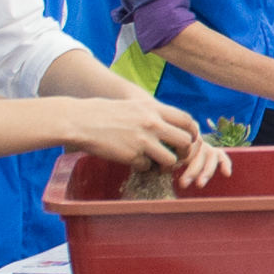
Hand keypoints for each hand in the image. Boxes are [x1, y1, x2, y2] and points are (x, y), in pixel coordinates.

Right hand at [57, 90, 199, 174]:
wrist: (81, 121)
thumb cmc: (105, 113)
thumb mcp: (134, 106)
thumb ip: (153, 113)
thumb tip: (170, 126)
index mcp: (153, 108)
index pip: (187, 120)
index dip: (192, 132)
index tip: (188, 140)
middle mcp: (152, 123)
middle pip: (185, 141)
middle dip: (185, 152)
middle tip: (177, 156)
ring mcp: (143, 140)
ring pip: (171, 159)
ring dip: (167, 165)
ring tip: (158, 165)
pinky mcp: (131, 155)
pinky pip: (147, 167)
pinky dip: (143, 167)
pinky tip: (134, 162)